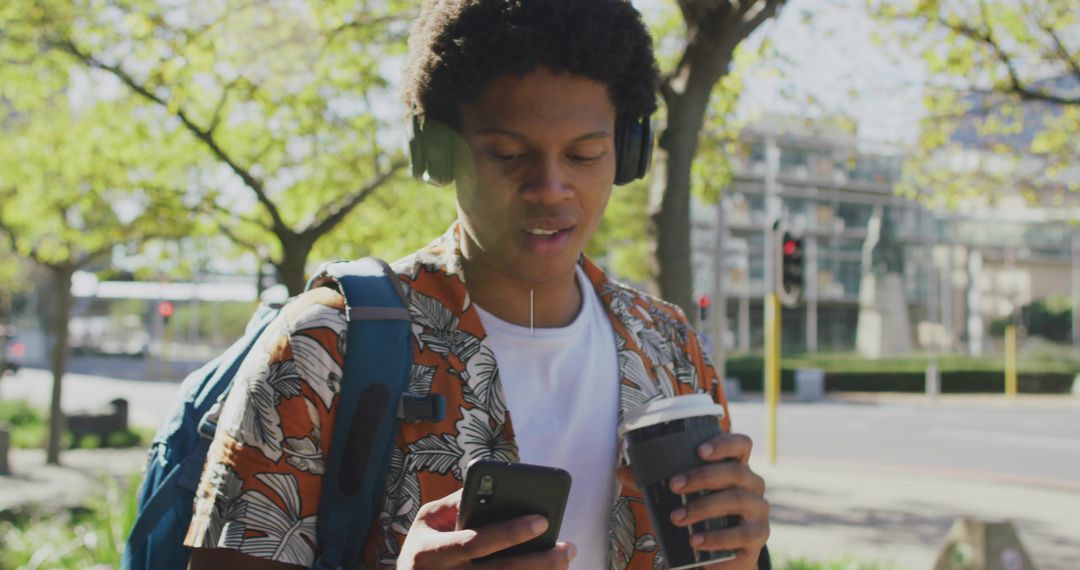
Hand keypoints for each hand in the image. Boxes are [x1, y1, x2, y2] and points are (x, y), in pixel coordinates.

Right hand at [397, 489, 576, 568]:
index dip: (510, 533)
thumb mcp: (426, 521)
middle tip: (567, 546)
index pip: (476, 542)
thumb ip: (454, 503)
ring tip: (565, 559)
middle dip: (539, 560)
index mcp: (431, 553)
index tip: (541, 520)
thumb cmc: (422, 547)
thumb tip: (489, 485)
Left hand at [616, 433, 768, 569]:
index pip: (741, 445)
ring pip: (736, 501)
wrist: (721, 556)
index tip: (698, 450)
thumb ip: (654, 483)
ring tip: (676, 518)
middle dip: (702, 476)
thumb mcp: (680, 497)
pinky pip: (741, 535)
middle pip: (735, 472)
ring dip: (704, 507)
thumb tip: (620, 470)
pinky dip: (716, 538)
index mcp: (736, 468)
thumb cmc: (701, 516)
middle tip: (673, 485)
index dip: (724, 443)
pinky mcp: (758, 537)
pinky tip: (696, 541)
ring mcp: (758, 511)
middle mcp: (752, 485)